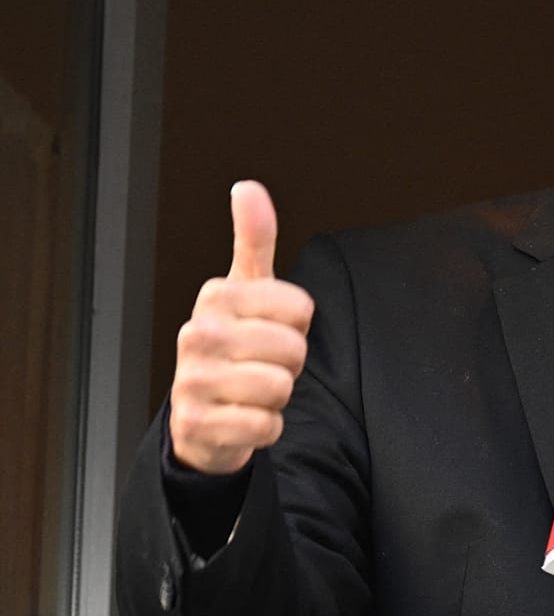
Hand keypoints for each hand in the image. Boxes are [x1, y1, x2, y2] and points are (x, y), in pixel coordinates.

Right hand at [168, 181, 313, 473]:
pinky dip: (265, 427)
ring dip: (278, 396)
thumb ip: (254, 239)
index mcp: (215, 296)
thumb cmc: (233, 344)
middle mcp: (196, 334)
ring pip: (281, 387)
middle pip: (293, 349)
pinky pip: (266, 426)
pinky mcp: (197, 425)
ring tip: (251, 390)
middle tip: (262, 363)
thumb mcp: (245, 288)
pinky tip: (243, 418)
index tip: (271, 327)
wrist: (200, 415)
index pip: (300, 307)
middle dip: (290, 363)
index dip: (298, 324)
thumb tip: (248, 188)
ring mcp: (191, 381)